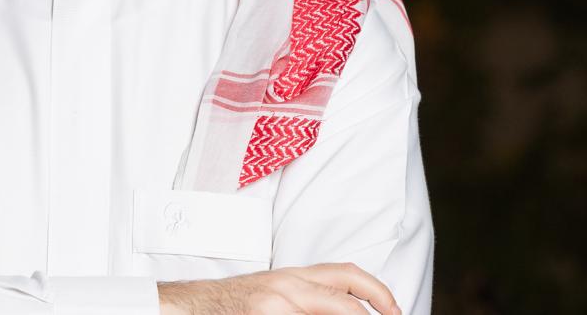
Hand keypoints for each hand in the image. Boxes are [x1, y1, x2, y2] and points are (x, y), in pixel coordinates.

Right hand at [157, 262, 399, 314]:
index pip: (348, 276)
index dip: (380, 293)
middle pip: (346, 303)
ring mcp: (274, 308)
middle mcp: (287, 288)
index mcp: (294, 276)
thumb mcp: (277, 290)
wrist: (191, 307)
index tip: (395, 311)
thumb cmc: (235, 303)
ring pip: (331, 313)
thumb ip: (309, 296)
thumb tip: (349, 306)